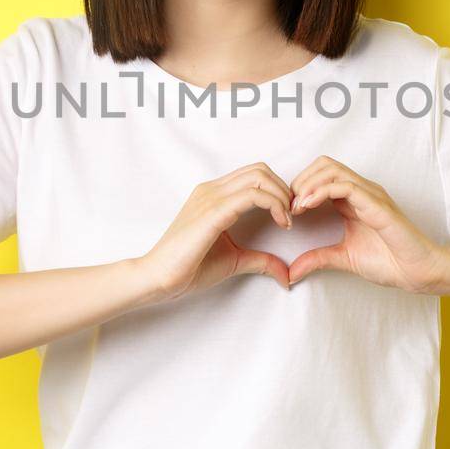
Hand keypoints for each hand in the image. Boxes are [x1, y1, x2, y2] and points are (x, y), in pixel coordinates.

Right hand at [137, 162, 294, 302]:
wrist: (158, 279)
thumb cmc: (188, 268)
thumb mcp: (233, 260)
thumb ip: (259, 260)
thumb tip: (285, 273)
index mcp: (213, 195)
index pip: (253, 175)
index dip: (278, 190)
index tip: (288, 216)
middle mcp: (211, 190)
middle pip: (260, 170)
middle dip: (284, 189)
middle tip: (291, 216)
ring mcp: (210, 198)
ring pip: (259, 176)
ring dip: (281, 195)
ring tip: (287, 219)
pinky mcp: (212, 212)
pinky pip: (252, 195)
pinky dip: (274, 205)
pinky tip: (280, 223)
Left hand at [286, 156, 449, 292]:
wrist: (417, 272)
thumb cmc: (390, 262)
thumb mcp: (343, 258)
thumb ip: (318, 259)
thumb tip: (292, 272)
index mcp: (354, 199)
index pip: (323, 175)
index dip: (301, 187)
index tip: (287, 209)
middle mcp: (362, 191)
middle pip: (324, 164)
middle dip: (301, 180)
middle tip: (290, 205)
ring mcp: (370, 195)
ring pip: (332, 169)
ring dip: (309, 184)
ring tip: (297, 205)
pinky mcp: (377, 204)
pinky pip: (346, 186)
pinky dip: (322, 191)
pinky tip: (308, 206)